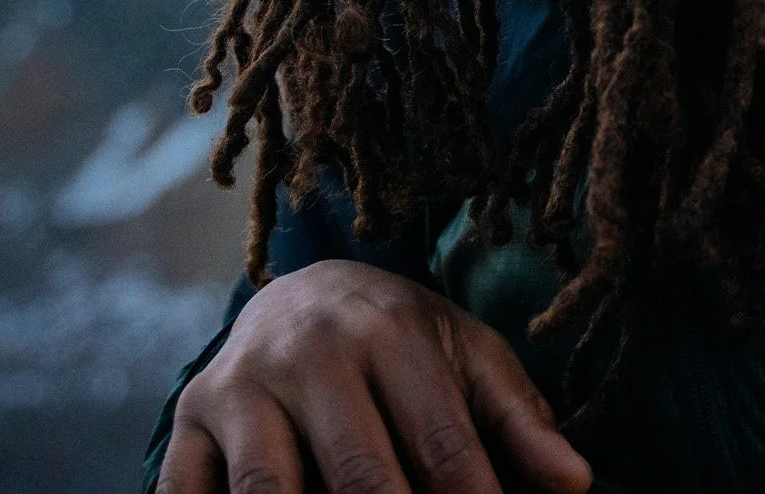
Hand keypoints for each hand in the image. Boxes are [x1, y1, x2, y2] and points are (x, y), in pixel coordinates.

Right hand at [153, 260, 591, 493]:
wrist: (299, 290)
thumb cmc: (401, 342)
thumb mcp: (467, 356)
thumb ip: (518, 419)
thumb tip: (575, 483)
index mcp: (389, 328)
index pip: (440, 440)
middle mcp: (308, 349)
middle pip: (359, 474)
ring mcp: (240, 385)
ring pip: (270, 491)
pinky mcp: (189, 419)